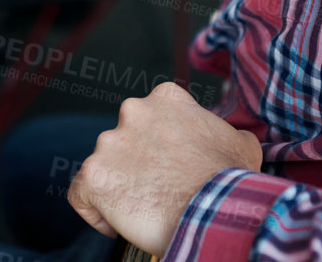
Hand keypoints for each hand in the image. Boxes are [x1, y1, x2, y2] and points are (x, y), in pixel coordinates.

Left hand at [69, 81, 262, 255]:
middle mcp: (132, 112)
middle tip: (157, 190)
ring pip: (104, 167)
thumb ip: (227, 133)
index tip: (167, 167)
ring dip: (119, 186)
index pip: (149, 119)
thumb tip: (232, 141)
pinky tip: (115, 222)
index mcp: (165, 98)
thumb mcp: (240, 143)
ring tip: (143, 209)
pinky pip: (81, 194)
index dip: (156, 146)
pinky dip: (94, 209)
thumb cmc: (228, 179)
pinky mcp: (94, 176)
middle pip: (124, 141)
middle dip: (136, 165)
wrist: (215, 208)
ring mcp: (109, 144)